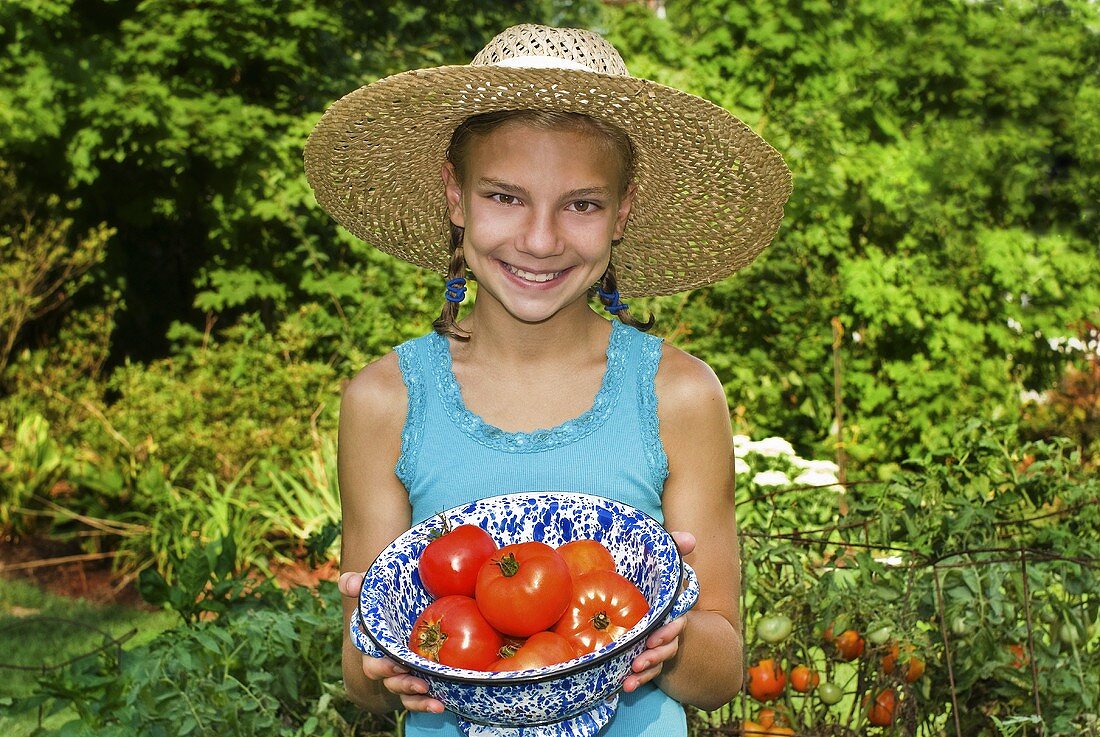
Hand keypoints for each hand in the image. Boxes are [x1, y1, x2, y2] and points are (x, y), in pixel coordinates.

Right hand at [339, 571, 445, 713]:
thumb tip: (349, 584)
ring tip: (426, 690)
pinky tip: (440, 704)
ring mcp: (399, 670)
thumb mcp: (375, 587)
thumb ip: (360, 582)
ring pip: (397, 687)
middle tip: (404, 671)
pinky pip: (415, 697)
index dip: (372, 650)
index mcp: (371, 635)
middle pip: (377, 670)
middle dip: (390, 674)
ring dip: (409, 692)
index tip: (390, 656)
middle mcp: (381, 656)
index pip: (364, 642)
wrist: (411, 608)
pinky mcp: (416, 679)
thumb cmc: (390, 598)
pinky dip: (424, 704)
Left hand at [621, 530, 695, 693]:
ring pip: (656, 661)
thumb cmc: (655, 581)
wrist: (642, 603)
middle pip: (667, 646)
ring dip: (646, 670)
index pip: (676, 623)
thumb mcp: (664, 568)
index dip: (669, 632)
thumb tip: (691, 539)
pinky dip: (636, 680)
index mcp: (671, 611)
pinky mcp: (644, 656)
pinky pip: (644, 671)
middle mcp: (666, 630)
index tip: (654, 638)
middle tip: (639, 660)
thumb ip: (675, 551)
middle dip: (656, 655)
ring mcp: (656, 645)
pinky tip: (623, 687)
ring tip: (630, 677)